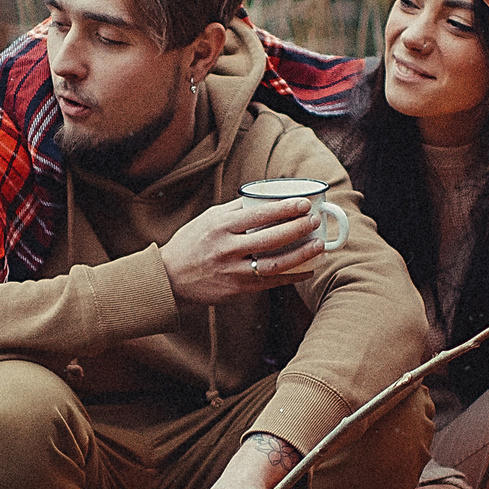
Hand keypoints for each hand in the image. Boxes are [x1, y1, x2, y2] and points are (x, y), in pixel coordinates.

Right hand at [160, 197, 328, 305]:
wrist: (170, 277)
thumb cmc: (191, 243)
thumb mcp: (208, 220)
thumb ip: (234, 210)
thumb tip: (265, 198)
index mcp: (220, 226)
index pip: (258, 214)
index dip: (284, 208)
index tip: (303, 203)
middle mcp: (227, 248)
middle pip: (271, 238)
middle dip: (298, 229)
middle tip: (315, 221)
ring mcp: (233, 271)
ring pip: (274, 263)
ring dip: (301, 254)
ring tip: (318, 245)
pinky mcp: (237, 289)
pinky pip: (271, 282)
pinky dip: (292, 276)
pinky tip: (307, 270)